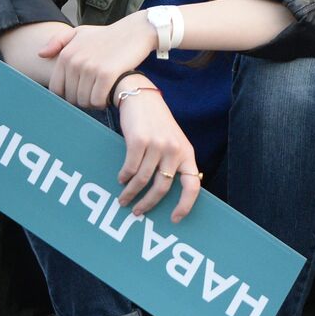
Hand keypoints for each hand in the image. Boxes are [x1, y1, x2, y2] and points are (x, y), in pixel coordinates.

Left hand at [39, 11, 156, 108]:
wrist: (136, 31)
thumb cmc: (108, 35)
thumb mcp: (81, 33)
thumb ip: (58, 41)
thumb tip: (40, 54)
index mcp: (66, 54)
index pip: (56, 89)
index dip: (68, 95)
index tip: (82, 92)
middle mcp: (75, 61)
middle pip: (71, 98)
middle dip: (83, 99)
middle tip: (96, 92)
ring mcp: (90, 68)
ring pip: (84, 101)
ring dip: (94, 102)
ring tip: (103, 93)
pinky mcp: (107, 74)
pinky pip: (97, 100)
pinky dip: (103, 102)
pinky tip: (110, 94)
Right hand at [114, 81, 201, 222]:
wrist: (141, 97)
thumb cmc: (157, 123)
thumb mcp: (173, 141)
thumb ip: (173, 162)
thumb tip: (165, 191)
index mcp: (187, 153)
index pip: (193, 185)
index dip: (186, 205)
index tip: (174, 218)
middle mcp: (175, 150)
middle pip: (162, 187)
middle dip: (148, 204)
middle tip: (138, 212)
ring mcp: (157, 146)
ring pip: (143, 181)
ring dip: (131, 193)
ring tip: (124, 199)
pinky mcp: (139, 141)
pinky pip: (130, 168)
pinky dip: (124, 178)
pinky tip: (121, 180)